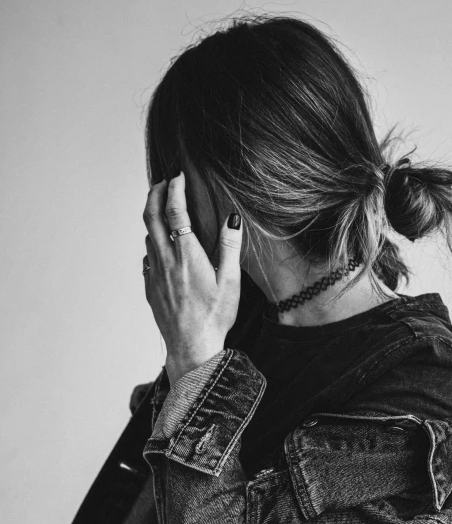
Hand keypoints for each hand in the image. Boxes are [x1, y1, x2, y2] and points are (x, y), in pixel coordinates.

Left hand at [142, 173, 242, 382]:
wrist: (192, 347)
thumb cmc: (215, 316)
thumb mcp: (230, 281)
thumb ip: (231, 247)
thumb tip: (232, 218)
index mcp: (186, 255)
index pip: (174, 211)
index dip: (174, 189)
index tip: (178, 176)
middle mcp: (165, 260)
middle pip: (150, 216)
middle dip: (154, 194)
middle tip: (162, 182)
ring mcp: (154, 274)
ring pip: (147, 236)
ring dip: (153, 218)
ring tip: (164, 210)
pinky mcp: (150, 287)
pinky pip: (147, 257)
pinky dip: (153, 242)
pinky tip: (162, 247)